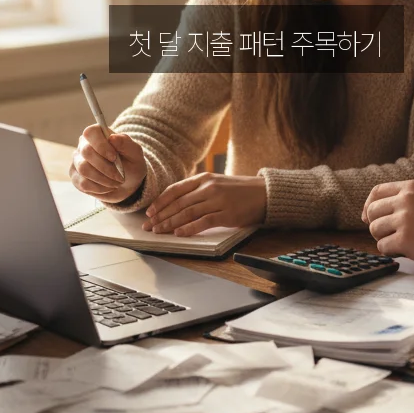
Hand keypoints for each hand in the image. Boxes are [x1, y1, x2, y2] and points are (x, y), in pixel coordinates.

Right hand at [69, 125, 146, 202]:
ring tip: (116, 183)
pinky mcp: (76, 177)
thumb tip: (112, 137)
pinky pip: (83, 184)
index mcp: (98, 134)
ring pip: (84, 169)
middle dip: (105, 167)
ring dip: (104, 179)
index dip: (101, 145)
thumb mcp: (135, 153)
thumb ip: (125, 143)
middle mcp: (84, 145)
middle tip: (119, 176)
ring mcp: (77, 161)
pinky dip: (99, 188)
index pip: (90, 133)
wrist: (127, 184)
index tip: (114, 158)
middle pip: (86, 152)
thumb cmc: (130, 164)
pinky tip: (108, 187)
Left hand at [143, 174, 266, 236]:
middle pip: (178, 203)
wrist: (264, 193)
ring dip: (170, 223)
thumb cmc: (240, 190)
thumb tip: (175, 202)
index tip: (150, 212)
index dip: (161, 202)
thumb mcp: (217, 183)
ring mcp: (218, 201)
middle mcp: (209, 188)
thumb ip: (198, 190)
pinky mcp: (227, 214)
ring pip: (187, 213)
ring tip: (159, 231)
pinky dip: (189, 228)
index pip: (175, 190)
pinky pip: (203, 222)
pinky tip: (179, 233)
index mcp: (204, 178)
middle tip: (149, 226)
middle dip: (161, 216)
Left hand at [362, 180, 413, 271]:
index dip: (369, 205)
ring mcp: (404, 219)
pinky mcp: (405, 240)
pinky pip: (382, 247)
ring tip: (401, 243)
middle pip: (372, 211)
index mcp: (411, 187)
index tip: (369, 217)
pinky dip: (390, 252)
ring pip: (375, 229)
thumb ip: (405, 199)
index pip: (376, 192)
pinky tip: (404, 252)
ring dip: (384, 239)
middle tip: (390, 235)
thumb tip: (371, 212)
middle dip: (377, 225)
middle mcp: (405, 199)